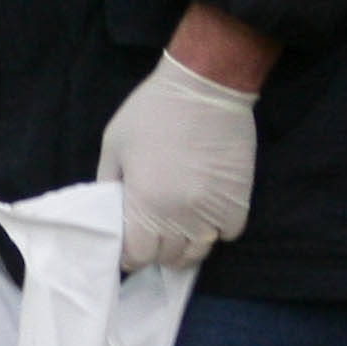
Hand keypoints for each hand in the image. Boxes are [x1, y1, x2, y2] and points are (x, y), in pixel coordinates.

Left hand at [97, 52, 258, 271]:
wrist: (205, 87)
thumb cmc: (152, 112)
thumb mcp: (113, 144)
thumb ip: (107, 184)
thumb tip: (111, 214)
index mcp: (145, 204)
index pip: (138, 256)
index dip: (130, 254)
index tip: (129, 242)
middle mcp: (180, 216)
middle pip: (168, 258)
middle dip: (156, 251)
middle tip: (152, 235)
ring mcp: (212, 211)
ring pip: (199, 252)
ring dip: (186, 247)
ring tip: (179, 231)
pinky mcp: (238, 200)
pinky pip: (228, 234)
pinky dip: (217, 230)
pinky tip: (207, 215)